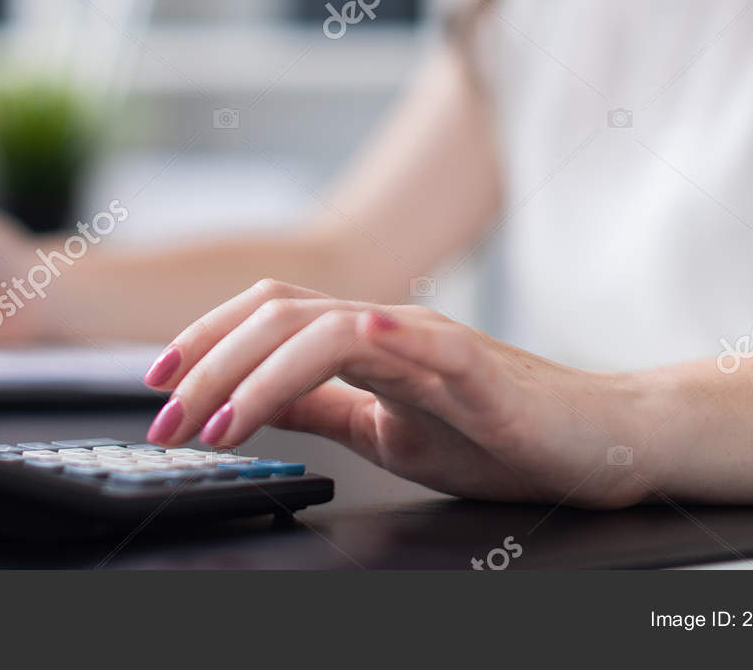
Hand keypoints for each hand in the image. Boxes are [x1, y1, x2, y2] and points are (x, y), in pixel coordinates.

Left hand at [141, 280, 651, 507]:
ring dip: (261, 371)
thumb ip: (326, 406)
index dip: (203, 339)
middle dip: (208, 365)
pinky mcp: (479, 370)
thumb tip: (256, 403)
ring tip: (221, 423)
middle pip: (279, 315)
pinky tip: (356, 340)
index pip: (267, 316)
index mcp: (365, 340)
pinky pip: (426, 342)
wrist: (598, 438)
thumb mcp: (387, 427)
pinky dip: (384, 336)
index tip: (155, 386)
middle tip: (166, 420)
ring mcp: (433, 341)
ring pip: (330, 326)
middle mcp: (390, 326)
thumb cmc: (501, 432)